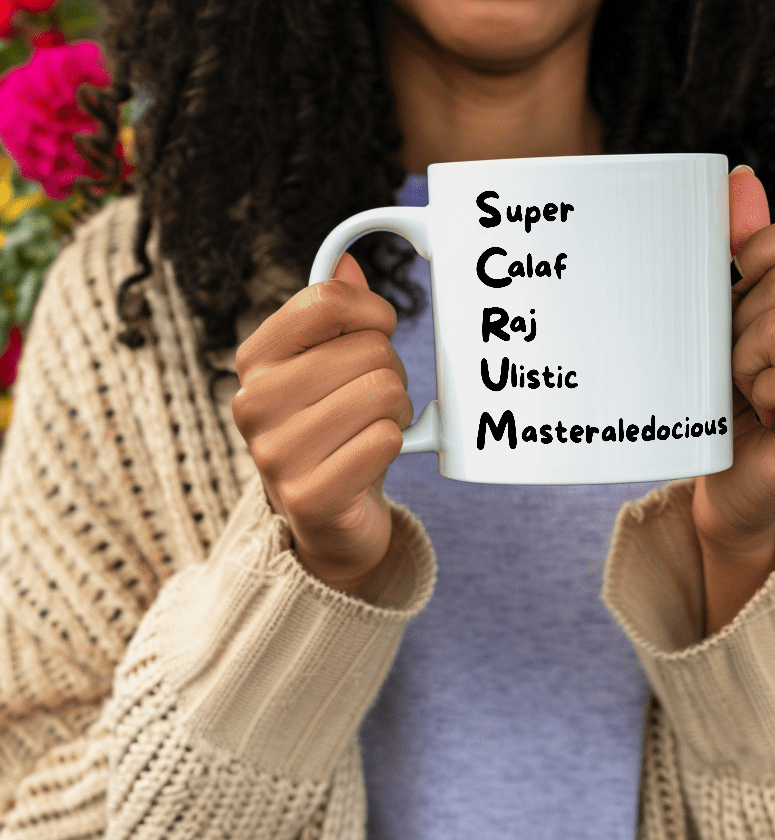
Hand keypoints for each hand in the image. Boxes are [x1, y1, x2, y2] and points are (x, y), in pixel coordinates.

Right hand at [231, 253, 412, 594]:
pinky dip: (395, 446)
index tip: (379, 331)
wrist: (329, 518)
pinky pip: (385, 440)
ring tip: (376, 429)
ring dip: (398, 411)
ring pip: (383, 392)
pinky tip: (373, 459)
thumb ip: (334, 316)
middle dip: (391, 373)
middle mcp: (253, 402)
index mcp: (256, 360)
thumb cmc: (335, 431)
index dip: (372, 312)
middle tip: (376, 401)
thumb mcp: (329, 368)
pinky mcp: (308, 495)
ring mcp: (275, 453)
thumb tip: (348, 263)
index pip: (326, 300)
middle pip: (368, 349)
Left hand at [691, 167, 774, 554]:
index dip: (761, 250)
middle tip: (735, 363)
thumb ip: (738, 249)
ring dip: (740, 361)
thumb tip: (741, 179)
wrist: (717, 478)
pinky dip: (756, 391)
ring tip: (744, 391)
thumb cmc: (723, 394)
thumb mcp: (726, 315)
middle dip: (738, 322)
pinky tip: (758, 414)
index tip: (735, 288)